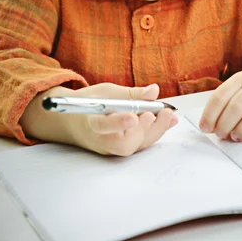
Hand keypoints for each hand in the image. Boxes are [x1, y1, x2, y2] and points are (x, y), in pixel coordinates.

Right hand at [20, 82, 177, 155]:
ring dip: (155, 130)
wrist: (72, 122)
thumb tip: (153, 90)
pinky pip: (140, 144)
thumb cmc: (90, 104)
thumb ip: (130, 93)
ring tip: (168, 114)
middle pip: (123, 144)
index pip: (103, 126)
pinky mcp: (122, 150)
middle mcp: (101, 140)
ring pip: (135, 146)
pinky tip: (169, 119)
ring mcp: (112, 148)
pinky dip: (155, 131)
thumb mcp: (106, 92)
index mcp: (90, 122)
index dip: (118, 123)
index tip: (132, 117)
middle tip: (153, 114)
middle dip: (143, 130)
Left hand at [199, 62, 241, 141]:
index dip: (210, 114)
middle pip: (238, 105)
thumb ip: (225, 104)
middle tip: (221, 135)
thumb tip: (210, 127)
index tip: (205, 128)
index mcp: (241, 79)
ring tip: (237, 137)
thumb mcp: (239, 88)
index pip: (221, 95)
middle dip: (226, 123)